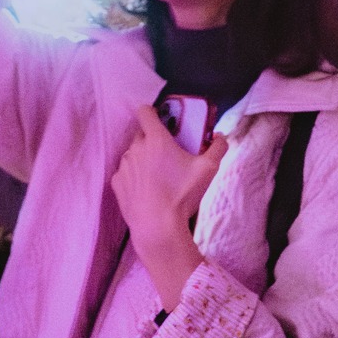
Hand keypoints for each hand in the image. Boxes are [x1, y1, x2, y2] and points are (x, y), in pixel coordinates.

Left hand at [112, 106, 226, 309]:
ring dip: (143, 158)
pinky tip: (147, 189)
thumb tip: (221, 136)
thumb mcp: (208, 170)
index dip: (152, 111)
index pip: (145, 111)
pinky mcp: (117, 183)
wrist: (157, 226)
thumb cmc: (182, 195)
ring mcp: (124, 165)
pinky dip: (134, 176)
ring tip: (159, 175)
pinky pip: (126, 172)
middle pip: (141, 134)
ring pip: (133, 153)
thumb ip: (218, 148)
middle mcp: (135, 148)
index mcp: (155, 139)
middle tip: (168, 153)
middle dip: (153, 139)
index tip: (161, 118)